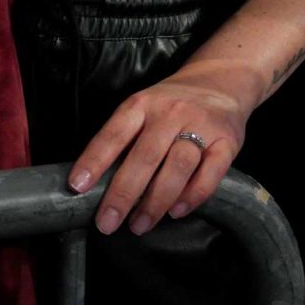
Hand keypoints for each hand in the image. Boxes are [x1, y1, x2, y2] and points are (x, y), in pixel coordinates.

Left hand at [67, 72, 249, 235]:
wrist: (221, 79)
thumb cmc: (171, 103)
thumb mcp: (143, 107)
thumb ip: (125, 137)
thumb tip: (96, 182)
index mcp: (141, 104)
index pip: (114, 134)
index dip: (94, 160)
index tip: (77, 186)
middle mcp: (170, 113)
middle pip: (144, 157)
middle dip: (123, 194)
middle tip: (107, 223)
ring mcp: (201, 125)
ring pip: (177, 167)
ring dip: (156, 201)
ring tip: (139, 225)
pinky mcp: (227, 141)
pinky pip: (210, 173)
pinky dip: (193, 196)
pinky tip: (176, 212)